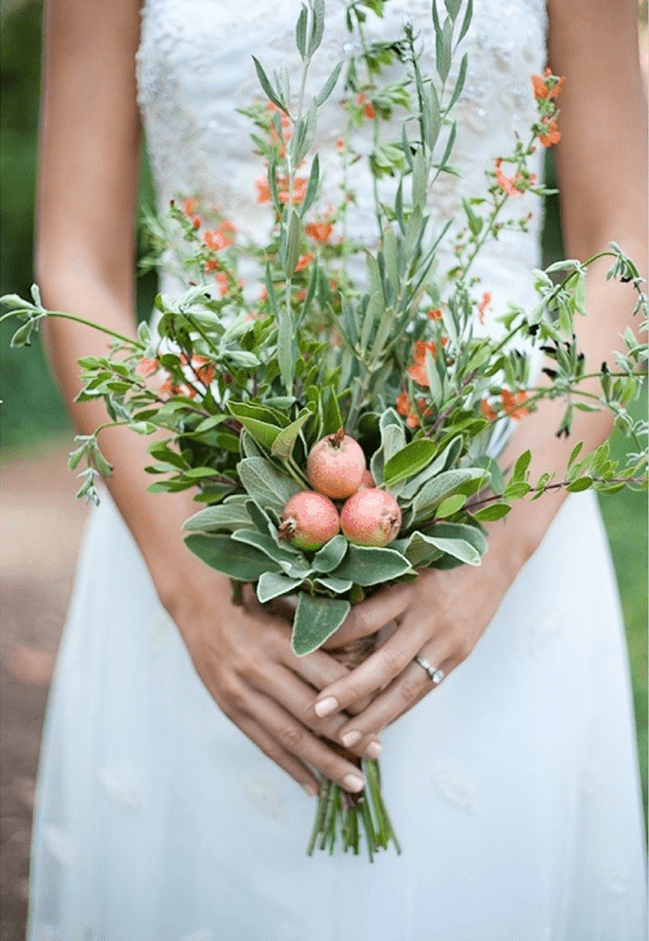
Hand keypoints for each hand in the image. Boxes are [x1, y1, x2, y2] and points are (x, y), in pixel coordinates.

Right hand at [165, 572, 382, 795]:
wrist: (197, 602)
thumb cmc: (252, 597)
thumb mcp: (286, 604)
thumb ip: (317, 630)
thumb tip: (367, 653)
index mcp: (278, 639)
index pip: (325, 678)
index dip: (356, 700)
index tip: (382, 714)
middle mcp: (258, 669)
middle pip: (311, 713)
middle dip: (348, 738)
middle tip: (378, 753)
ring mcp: (241, 693)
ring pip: (289, 736)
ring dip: (324, 763)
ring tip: (353, 782)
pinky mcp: (229, 709)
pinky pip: (264, 744)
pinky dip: (290, 767)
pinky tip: (313, 786)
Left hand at [313, 548, 516, 746]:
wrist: (495, 554)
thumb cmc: (439, 550)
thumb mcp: (405, 559)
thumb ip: (373, 582)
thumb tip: (324, 605)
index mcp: (409, 588)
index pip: (364, 619)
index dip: (333, 637)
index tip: (301, 651)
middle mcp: (428, 617)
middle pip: (385, 663)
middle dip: (349, 690)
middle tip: (317, 711)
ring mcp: (447, 640)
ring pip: (407, 687)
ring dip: (376, 716)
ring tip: (346, 739)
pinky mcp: (459, 655)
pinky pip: (425, 688)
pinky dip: (400, 709)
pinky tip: (378, 726)